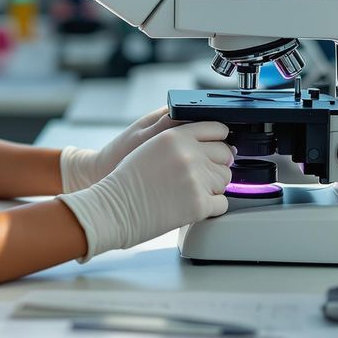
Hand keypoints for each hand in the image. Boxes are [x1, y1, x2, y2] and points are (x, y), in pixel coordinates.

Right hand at [58, 122, 232, 260]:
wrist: (112, 208)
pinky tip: (191, 205)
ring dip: (212, 186)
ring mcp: (196, 180)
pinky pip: (222, 203)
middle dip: (215, 165)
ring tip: (189, 191)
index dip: (218, 140)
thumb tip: (209, 138)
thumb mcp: (149, 143)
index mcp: (176, 135)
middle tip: (200, 175)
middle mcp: (188, 154)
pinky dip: (211, 207)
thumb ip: (178, 136)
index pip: (217, 129)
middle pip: (225, 154)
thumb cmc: (126, 179)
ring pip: (225, 179)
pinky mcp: (199, 205)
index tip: (217, 148)